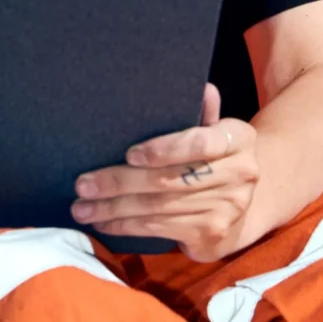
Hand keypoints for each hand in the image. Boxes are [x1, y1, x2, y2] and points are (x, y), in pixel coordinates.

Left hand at [71, 84, 260, 261]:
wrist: (240, 209)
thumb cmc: (211, 161)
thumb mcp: (209, 133)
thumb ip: (199, 114)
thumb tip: (201, 87)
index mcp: (239, 139)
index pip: (200, 142)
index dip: (164, 149)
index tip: (128, 154)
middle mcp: (241, 173)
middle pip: (168, 179)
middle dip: (119, 183)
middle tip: (83, 186)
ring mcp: (228, 207)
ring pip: (158, 207)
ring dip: (114, 209)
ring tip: (82, 208)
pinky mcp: (211, 234)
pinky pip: (159, 229)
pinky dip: (126, 226)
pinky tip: (103, 222)